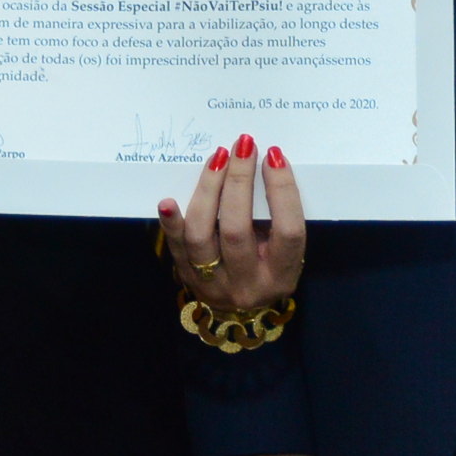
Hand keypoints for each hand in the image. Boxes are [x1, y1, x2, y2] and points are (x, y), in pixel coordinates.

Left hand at [159, 133, 303, 309]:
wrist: (239, 307)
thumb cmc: (266, 265)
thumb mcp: (283, 251)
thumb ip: (276, 216)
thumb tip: (263, 162)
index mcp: (282, 275)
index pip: (287, 231)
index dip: (282, 191)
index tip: (273, 156)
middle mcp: (247, 284)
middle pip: (237, 229)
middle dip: (238, 182)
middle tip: (242, 147)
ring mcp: (213, 284)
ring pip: (202, 235)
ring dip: (207, 190)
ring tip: (217, 159)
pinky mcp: (186, 277)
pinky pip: (176, 246)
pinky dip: (171, 222)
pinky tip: (167, 200)